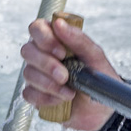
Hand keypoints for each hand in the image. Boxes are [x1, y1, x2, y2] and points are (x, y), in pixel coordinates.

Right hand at [20, 16, 118, 130]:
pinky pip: (29, 94)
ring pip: (28, 73)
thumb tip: (59, 23)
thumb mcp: (95, 56)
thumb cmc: (100, 76)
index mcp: (56, 41)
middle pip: (27, 50)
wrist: (103, 107)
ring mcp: (37, 75)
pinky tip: (62, 100)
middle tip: (65, 76)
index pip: (37, 28)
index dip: (44, 38)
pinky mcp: (35, 94)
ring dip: (50, 84)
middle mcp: (42, 55)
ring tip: (70, 92)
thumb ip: (78, 39)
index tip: (61, 52)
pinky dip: (46, 98)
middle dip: (46, 64)